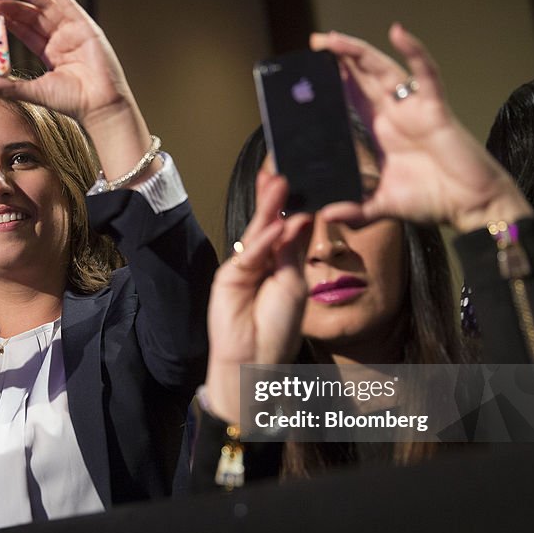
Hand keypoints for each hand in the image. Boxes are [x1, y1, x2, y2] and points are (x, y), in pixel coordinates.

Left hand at [0, 0, 154, 183]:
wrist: (99, 105)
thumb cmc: (73, 101)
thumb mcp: (34, 91)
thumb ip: (8, 87)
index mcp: (50, 53)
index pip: (25, 31)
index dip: (8, 21)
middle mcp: (60, 40)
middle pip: (32, 16)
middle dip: (11, 6)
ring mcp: (72, 32)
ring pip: (46, 6)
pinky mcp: (85, 27)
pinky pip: (69, 4)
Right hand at [203, 168, 312, 422]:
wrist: (255, 359)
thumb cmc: (279, 328)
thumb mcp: (295, 284)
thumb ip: (293, 251)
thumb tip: (300, 217)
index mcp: (282, 264)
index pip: (288, 230)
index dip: (294, 208)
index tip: (304, 184)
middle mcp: (262, 261)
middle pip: (271, 225)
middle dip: (277, 200)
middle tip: (285, 173)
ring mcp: (244, 266)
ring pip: (257, 232)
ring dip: (268, 208)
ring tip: (279, 183)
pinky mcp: (229, 274)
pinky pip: (249, 254)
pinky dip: (263, 240)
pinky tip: (276, 225)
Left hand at [311, 24, 532, 233]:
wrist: (471, 206)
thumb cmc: (434, 200)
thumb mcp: (385, 206)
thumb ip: (357, 211)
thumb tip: (328, 216)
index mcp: (383, 132)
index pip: (353, 99)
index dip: (336, 83)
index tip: (310, 72)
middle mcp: (396, 115)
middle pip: (364, 78)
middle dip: (341, 59)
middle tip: (315, 41)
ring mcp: (415, 109)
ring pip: (384, 70)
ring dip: (360, 52)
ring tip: (333, 39)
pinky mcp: (436, 108)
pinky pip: (426, 74)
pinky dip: (414, 52)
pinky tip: (398, 33)